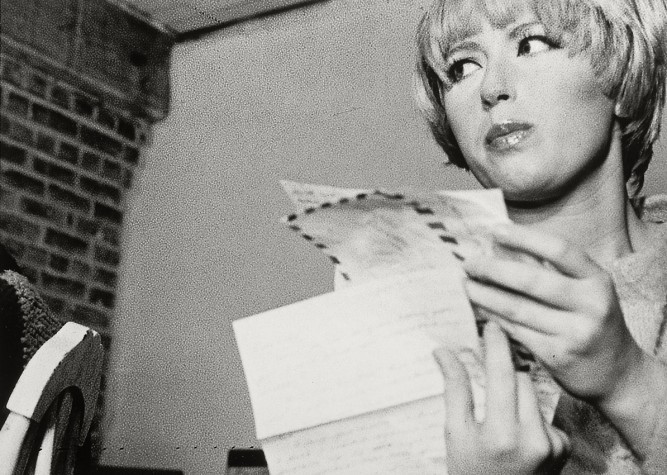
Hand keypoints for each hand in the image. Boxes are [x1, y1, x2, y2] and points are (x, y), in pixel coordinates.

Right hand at [434, 321, 568, 474]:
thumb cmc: (470, 472)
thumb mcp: (454, 434)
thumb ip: (454, 390)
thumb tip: (444, 352)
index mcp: (500, 434)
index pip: (502, 375)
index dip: (496, 346)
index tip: (491, 326)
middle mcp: (532, 439)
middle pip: (520, 379)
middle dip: (503, 371)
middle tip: (488, 363)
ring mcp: (552, 446)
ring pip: (533, 393)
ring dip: (517, 393)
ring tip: (501, 413)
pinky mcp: (564, 449)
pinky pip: (545, 413)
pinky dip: (531, 415)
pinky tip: (519, 432)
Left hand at [460, 224, 643, 402]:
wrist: (618, 374)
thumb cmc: (591, 321)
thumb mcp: (584, 290)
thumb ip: (549, 269)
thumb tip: (501, 244)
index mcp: (598, 279)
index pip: (559, 249)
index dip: (524, 237)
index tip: (494, 231)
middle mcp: (591, 304)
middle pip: (531, 280)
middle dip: (493, 269)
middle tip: (468, 263)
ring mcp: (575, 332)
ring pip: (517, 308)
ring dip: (485, 294)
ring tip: (465, 285)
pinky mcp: (557, 355)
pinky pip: (516, 331)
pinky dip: (493, 317)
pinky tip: (478, 308)